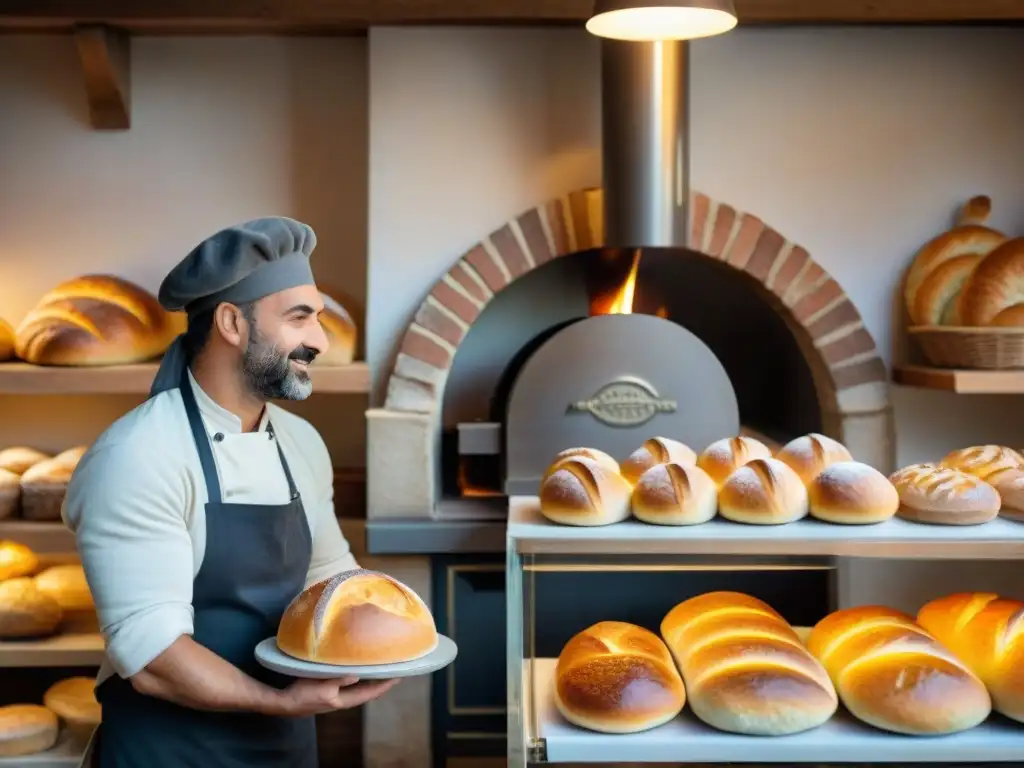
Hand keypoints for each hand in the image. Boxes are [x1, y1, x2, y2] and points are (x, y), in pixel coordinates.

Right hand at [275, 677, 398, 716]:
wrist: (285, 703)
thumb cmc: (303, 694)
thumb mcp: (321, 686)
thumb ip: (339, 681)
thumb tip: (357, 675)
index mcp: (343, 700)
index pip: (369, 693)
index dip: (384, 686)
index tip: (398, 677)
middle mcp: (343, 700)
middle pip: (367, 693)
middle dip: (380, 684)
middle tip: (394, 672)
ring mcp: (336, 698)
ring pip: (359, 690)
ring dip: (370, 682)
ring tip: (381, 671)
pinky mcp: (329, 693)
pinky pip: (350, 687)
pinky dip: (359, 680)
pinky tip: (359, 673)